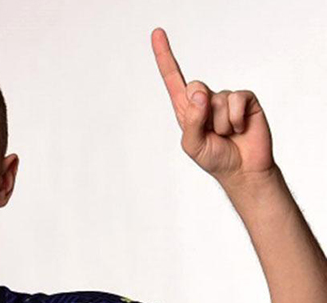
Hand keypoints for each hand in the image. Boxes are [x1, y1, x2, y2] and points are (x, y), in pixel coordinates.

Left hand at [151, 28, 274, 186]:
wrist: (244, 170)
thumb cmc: (215, 158)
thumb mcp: (193, 145)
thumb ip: (192, 120)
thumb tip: (199, 93)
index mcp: (186, 108)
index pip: (172, 78)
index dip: (164, 55)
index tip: (157, 33)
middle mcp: (205, 99)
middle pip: (195, 86)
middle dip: (202, 112)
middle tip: (212, 132)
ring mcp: (225, 98)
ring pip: (216, 100)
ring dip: (220, 124)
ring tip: (227, 135)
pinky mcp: (245, 100)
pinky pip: (236, 100)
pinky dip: (235, 119)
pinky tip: (240, 129)